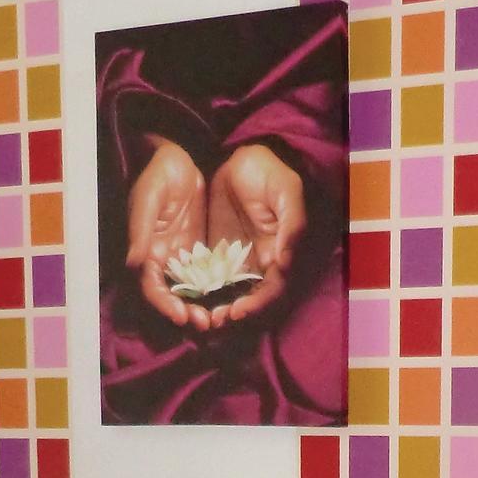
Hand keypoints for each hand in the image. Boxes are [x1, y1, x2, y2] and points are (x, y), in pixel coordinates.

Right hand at [125, 139, 206, 327]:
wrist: (178, 160)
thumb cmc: (157, 176)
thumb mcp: (147, 199)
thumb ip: (141, 231)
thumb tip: (135, 263)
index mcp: (146, 252)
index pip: (152, 287)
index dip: (164, 304)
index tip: (181, 315)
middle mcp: (163, 261)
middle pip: (173, 296)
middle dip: (187, 312)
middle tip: (207, 323)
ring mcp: (184, 258)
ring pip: (193, 291)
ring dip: (205, 307)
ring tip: (221, 317)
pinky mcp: (202, 251)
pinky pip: (211, 276)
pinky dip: (219, 290)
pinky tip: (234, 298)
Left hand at [206, 144, 305, 327]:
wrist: (242, 158)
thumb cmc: (269, 172)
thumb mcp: (286, 192)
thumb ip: (290, 225)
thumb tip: (283, 262)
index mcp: (280, 252)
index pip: (272, 288)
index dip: (257, 303)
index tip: (238, 310)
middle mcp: (261, 262)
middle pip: (251, 298)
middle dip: (235, 312)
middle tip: (214, 320)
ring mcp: (239, 259)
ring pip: (229, 293)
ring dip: (217, 308)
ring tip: (200, 316)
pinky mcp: (218, 254)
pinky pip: (210, 278)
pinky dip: (202, 292)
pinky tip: (188, 299)